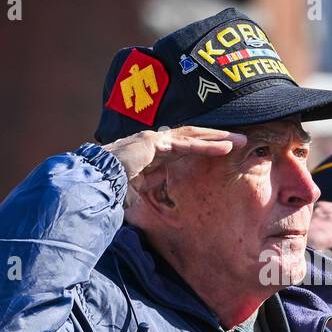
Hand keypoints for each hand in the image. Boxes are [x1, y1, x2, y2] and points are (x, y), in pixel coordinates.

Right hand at [103, 126, 245, 204]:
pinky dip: (206, 144)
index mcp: (147, 153)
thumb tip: (155, 195)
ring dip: (216, 138)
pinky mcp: (154, 142)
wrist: (92, 181)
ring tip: (239, 140)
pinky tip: (225, 145)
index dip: (199, 147)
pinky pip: (186, 143)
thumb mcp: (132, 191)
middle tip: (237, 140)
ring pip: (191, 136)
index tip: (217, 150)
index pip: (178, 147)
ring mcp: (153, 139)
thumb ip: (147, 187)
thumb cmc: (106, 189)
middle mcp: (151, 142)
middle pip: (189, 137)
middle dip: (213, 138)